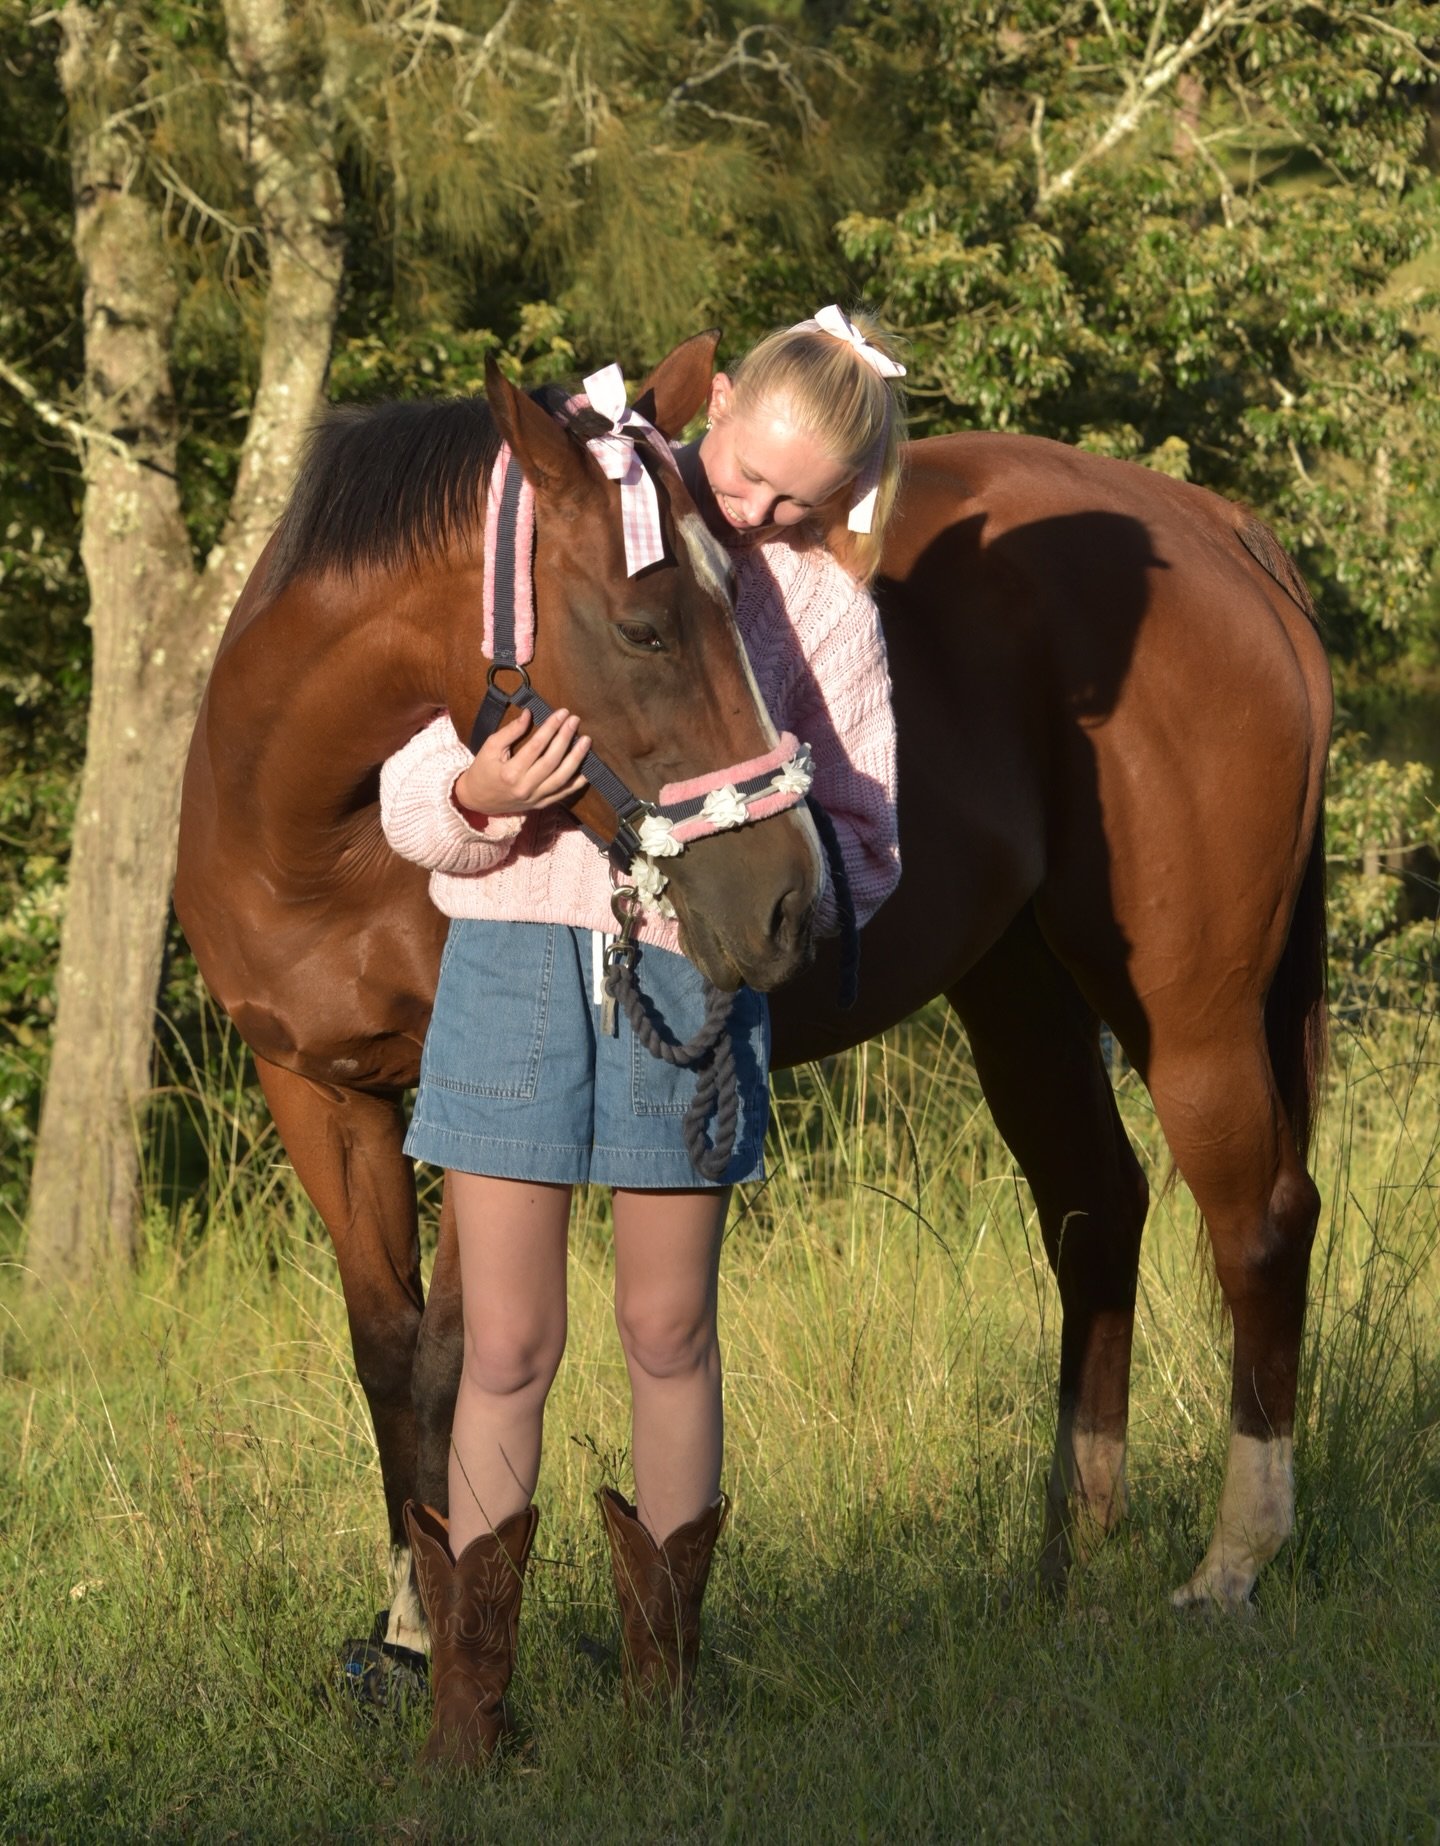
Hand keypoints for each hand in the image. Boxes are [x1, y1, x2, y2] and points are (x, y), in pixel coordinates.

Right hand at [453, 707, 590, 816]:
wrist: (477, 800)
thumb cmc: (483, 770)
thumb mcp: (490, 747)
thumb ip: (510, 731)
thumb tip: (529, 714)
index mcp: (510, 772)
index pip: (537, 746)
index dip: (551, 728)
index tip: (562, 713)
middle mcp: (525, 787)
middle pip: (552, 761)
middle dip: (566, 738)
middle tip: (575, 721)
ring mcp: (534, 798)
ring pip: (561, 778)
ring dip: (576, 759)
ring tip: (586, 741)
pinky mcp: (540, 804)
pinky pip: (562, 794)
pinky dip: (576, 783)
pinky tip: (588, 770)